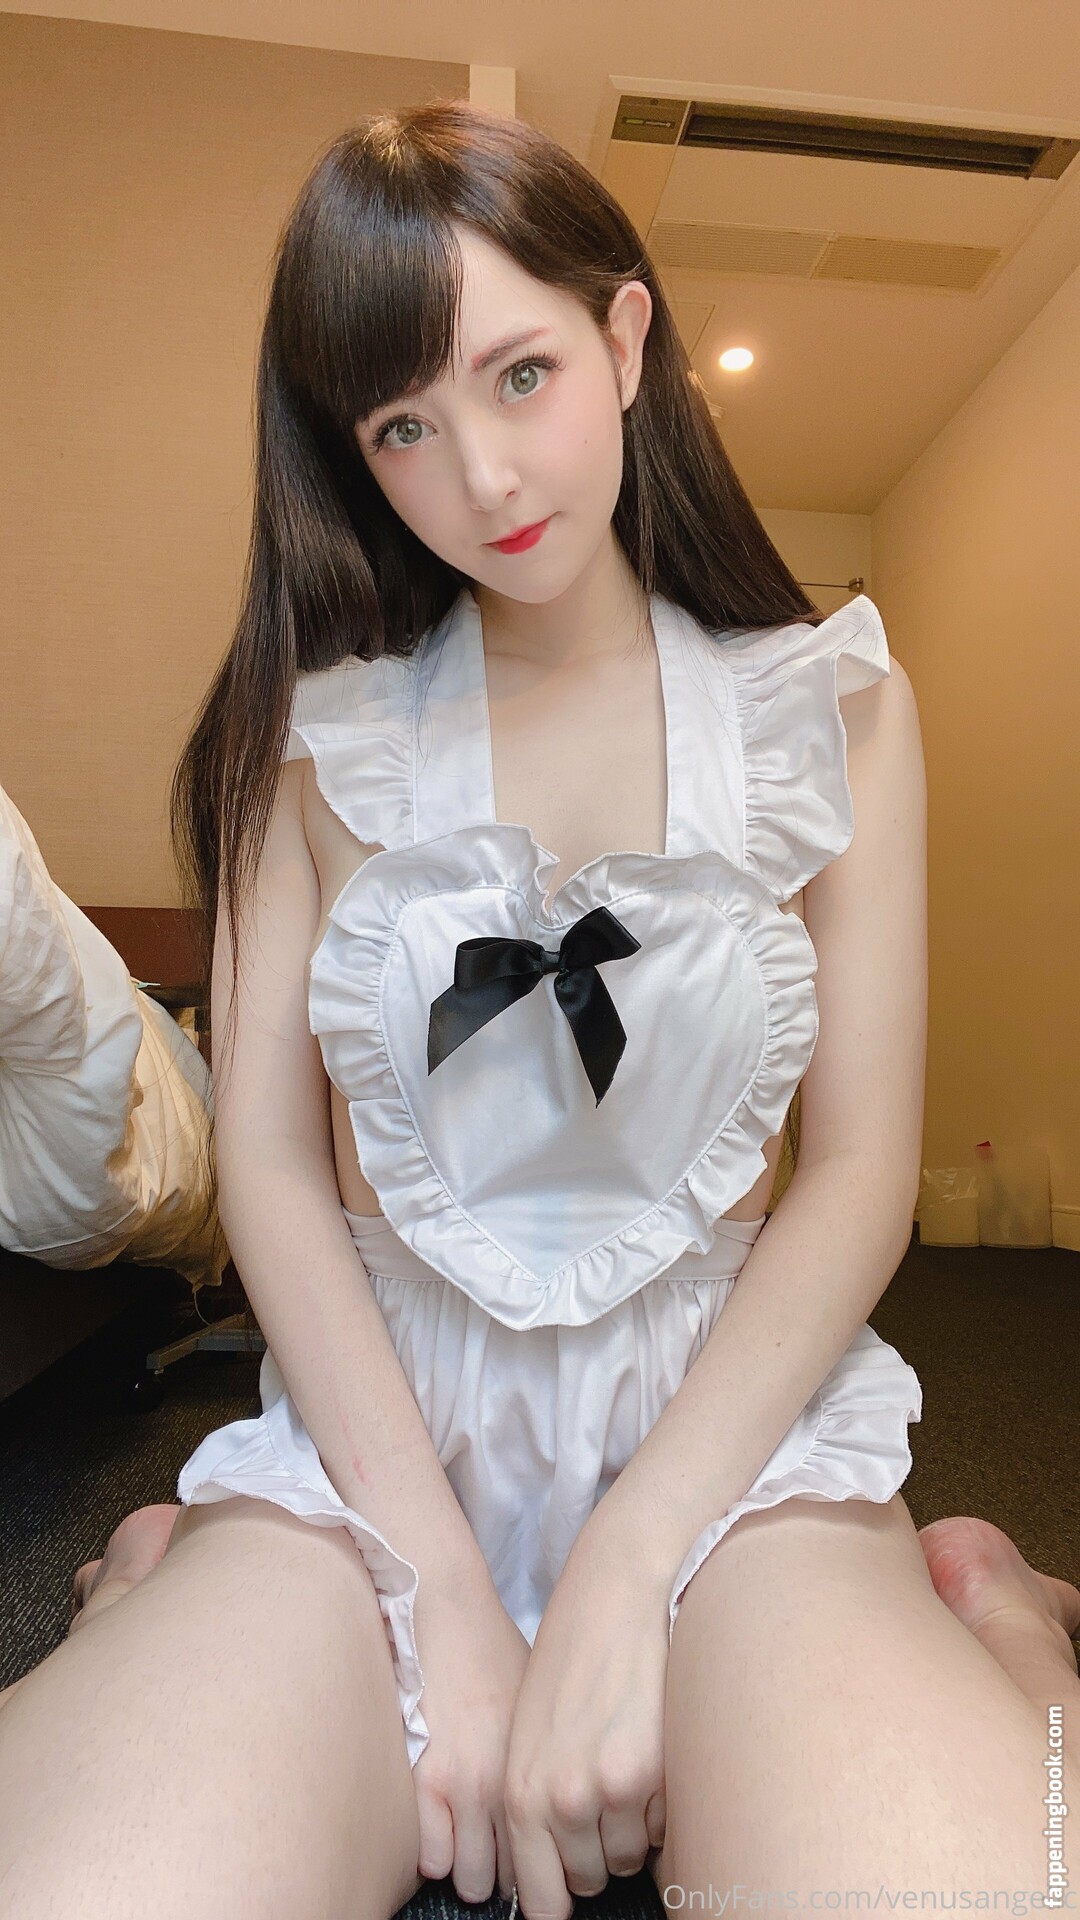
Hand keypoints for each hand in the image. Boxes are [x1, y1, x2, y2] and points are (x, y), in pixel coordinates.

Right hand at [412, 1570, 531, 1905]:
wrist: (445, 1610)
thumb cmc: (496, 1651)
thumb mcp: (546, 1705)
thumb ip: (559, 1760)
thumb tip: (579, 1799)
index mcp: (546, 1765)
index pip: (562, 1854)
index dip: (554, 1867)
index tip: (547, 1863)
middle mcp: (511, 1785)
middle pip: (519, 1877)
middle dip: (513, 1872)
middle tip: (506, 1850)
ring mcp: (464, 1787)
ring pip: (473, 1880)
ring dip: (473, 1867)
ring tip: (472, 1842)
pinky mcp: (422, 1783)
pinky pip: (432, 1860)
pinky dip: (437, 1853)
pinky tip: (442, 1827)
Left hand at [503, 1518, 669, 1919]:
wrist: (620, 1585)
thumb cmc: (573, 1649)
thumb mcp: (529, 1727)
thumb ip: (535, 1798)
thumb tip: (554, 1861)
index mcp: (519, 1792)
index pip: (541, 1899)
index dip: (560, 1896)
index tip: (571, 1884)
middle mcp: (560, 1800)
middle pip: (592, 1879)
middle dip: (599, 1850)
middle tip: (603, 1794)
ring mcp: (609, 1789)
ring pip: (633, 1855)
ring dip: (634, 1825)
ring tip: (626, 1762)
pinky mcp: (655, 1770)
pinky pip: (667, 1821)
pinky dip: (663, 1799)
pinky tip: (651, 1746)